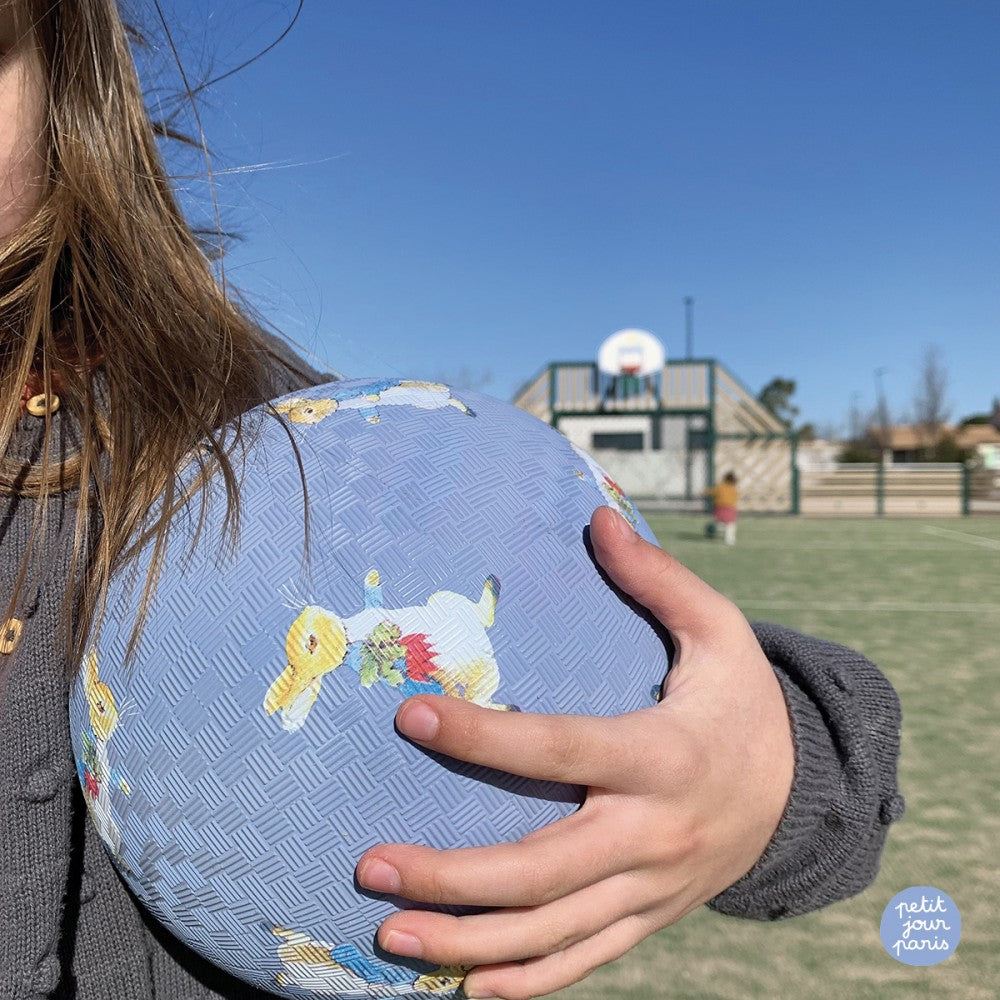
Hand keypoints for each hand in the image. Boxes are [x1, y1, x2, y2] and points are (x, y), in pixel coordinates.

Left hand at [356, 505, 793, 998]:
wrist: (803, 795)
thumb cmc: (742, 704)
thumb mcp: (721, 632)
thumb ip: (657, 578)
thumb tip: (596, 515)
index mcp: (665, 754)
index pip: (561, 748)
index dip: (485, 737)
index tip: (412, 712)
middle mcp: (654, 833)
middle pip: (542, 869)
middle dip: (452, 875)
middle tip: (372, 865)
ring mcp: (651, 888)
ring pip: (552, 932)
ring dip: (468, 942)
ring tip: (391, 935)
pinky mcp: (650, 917)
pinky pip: (584, 961)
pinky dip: (525, 981)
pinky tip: (466, 986)